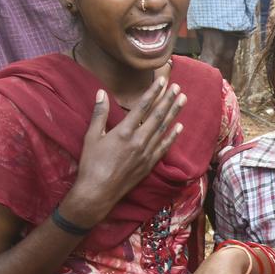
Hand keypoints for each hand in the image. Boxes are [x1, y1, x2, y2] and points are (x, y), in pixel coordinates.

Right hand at [60, 78, 184, 227]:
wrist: (98, 191)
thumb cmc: (91, 163)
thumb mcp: (91, 136)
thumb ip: (99, 114)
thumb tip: (100, 93)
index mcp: (124, 132)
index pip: (142, 107)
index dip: (154, 92)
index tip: (163, 82)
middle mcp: (138, 141)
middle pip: (157, 116)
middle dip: (168, 99)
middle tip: (178, 87)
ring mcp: (146, 153)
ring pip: (164, 129)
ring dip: (174, 113)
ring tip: (183, 100)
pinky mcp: (149, 164)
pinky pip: (164, 147)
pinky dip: (173, 136)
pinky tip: (180, 127)